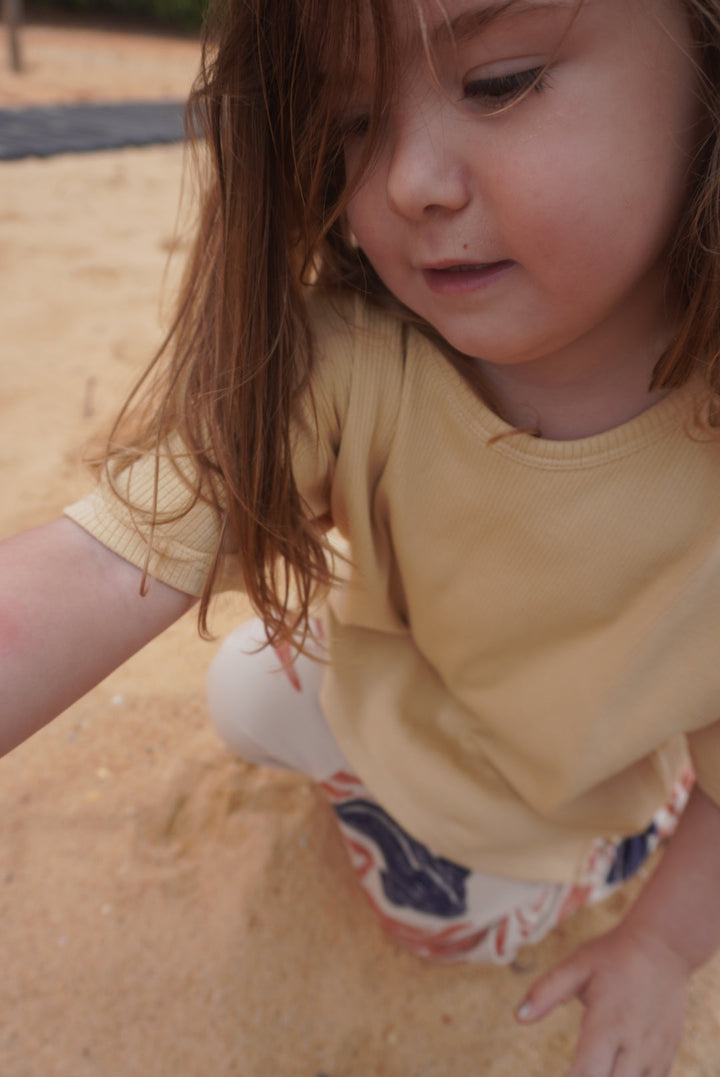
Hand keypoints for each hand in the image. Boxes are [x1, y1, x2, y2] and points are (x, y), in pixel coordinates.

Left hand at [515, 921, 689, 1075]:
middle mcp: (635, 1045)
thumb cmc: (614, 956)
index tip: (558, 1074)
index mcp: (609, 1024)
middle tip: (571, 1071)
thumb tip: (518, 1017)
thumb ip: (547, 992)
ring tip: (591, 1070)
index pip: (586, 1073)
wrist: (665, 946)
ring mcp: (656, 1053)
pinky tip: (613, 1070)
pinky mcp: (668, 1055)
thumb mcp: (577, 966)